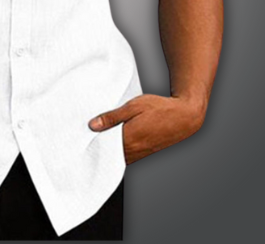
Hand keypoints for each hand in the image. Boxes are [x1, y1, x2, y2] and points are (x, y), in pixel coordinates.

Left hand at [87, 94, 205, 164]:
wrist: (185, 116)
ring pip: (119, 158)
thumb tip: (92, 126)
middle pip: (109, 155)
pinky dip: (119, 153)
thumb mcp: (133, 106)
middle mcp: (134, 150)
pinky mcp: (147, 153)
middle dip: (98, 149)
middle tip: (84, 141)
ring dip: (109, 152)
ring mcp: (141, 153)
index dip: (91, 145)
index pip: (103, 147)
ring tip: (97, 141)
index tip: (79, 141)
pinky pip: (128, 157)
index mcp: (129, 138)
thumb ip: (112, 116)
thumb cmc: (160, 108)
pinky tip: (114, 144)